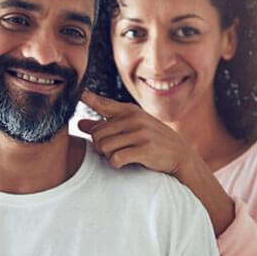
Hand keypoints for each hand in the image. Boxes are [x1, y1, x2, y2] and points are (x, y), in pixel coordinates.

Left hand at [79, 91, 194, 174]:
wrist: (180, 154)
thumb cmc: (152, 140)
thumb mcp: (131, 128)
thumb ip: (105, 126)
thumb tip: (80, 124)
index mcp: (130, 111)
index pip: (102, 103)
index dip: (87, 97)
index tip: (76, 91)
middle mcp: (135, 119)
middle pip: (96, 134)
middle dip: (99, 146)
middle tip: (113, 149)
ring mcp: (140, 133)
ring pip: (103, 147)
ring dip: (108, 156)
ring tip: (120, 155)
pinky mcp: (144, 149)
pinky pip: (115, 159)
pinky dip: (116, 164)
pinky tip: (126, 162)